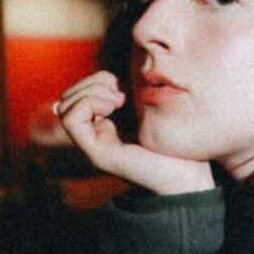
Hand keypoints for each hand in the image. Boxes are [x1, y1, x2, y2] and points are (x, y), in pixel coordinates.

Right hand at [55, 71, 214, 194]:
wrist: (187, 175)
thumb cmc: (175, 142)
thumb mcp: (149, 106)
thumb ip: (131, 93)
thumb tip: (114, 81)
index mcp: (107, 123)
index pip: (81, 90)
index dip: (100, 78)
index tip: (127, 85)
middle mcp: (96, 135)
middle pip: (69, 96)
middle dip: (94, 83)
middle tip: (122, 94)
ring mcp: (93, 145)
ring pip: (65, 105)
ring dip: (91, 92)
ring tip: (119, 101)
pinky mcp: (96, 153)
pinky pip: (70, 119)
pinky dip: (88, 104)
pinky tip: (114, 108)